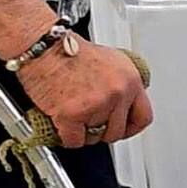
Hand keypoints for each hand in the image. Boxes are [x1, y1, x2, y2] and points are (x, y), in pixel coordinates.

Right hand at [17, 36, 149, 147]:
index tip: (122, 130)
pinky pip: (74, 140)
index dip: (130, 128)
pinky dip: (65, 136)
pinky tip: (60, 123)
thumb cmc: (69, 49)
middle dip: (101, 131)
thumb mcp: (110, 60)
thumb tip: (124, 103)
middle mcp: (117, 93)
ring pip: (94, 137)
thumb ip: (120, 84)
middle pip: (116, 131)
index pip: (143, 117)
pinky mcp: (73, 115)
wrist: (43, 46)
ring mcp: (97, 105)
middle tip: (87, 122)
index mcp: (130, 79)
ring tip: (71, 115)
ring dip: (81, 132)